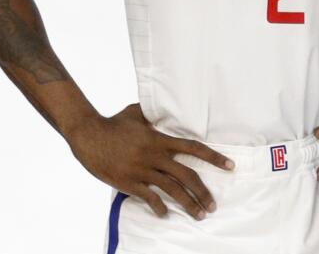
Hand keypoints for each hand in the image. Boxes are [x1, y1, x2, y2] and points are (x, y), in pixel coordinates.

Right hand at [64, 104, 233, 219]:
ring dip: (188, 203)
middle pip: (187, 176)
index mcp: (160, 140)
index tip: (230, 166)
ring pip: (171, 190)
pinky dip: (158, 207)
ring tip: (199, 214)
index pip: (194, 148)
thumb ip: (154, 113)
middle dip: (203, 192)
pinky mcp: (128, 182)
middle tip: (213, 205)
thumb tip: (165, 104)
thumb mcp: (137, 113)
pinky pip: (148, 197)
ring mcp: (142, 171)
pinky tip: (165, 214)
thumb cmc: (113, 123)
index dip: (214, 157)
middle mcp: (155, 156)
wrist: (88, 135)